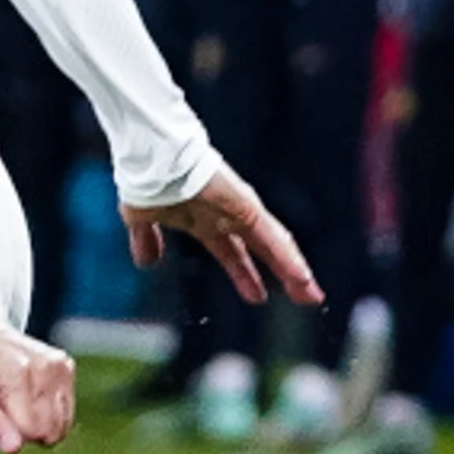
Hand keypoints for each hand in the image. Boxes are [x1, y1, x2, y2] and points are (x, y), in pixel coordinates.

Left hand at [0, 329, 75, 453]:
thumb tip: (13, 448)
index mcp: (17, 374)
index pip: (32, 432)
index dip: (12, 433)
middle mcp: (45, 367)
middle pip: (49, 431)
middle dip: (26, 430)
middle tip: (5, 407)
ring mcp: (60, 365)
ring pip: (61, 425)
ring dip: (39, 422)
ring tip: (16, 400)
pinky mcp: (67, 367)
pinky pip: (67, 412)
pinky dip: (49, 411)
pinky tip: (30, 395)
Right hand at [121, 163, 320, 304]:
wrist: (149, 157)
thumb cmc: (146, 177)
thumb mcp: (142, 216)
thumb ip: (146, 239)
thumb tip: (146, 261)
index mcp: (206, 221)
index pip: (233, 252)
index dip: (244, 273)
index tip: (256, 294)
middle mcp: (228, 216)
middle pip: (262, 250)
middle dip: (280, 274)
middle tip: (302, 296)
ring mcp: (240, 209)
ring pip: (275, 245)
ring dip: (293, 271)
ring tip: (311, 295)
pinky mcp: (246, 206)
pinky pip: (272, 237)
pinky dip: (287, 259)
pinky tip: (301, 277)